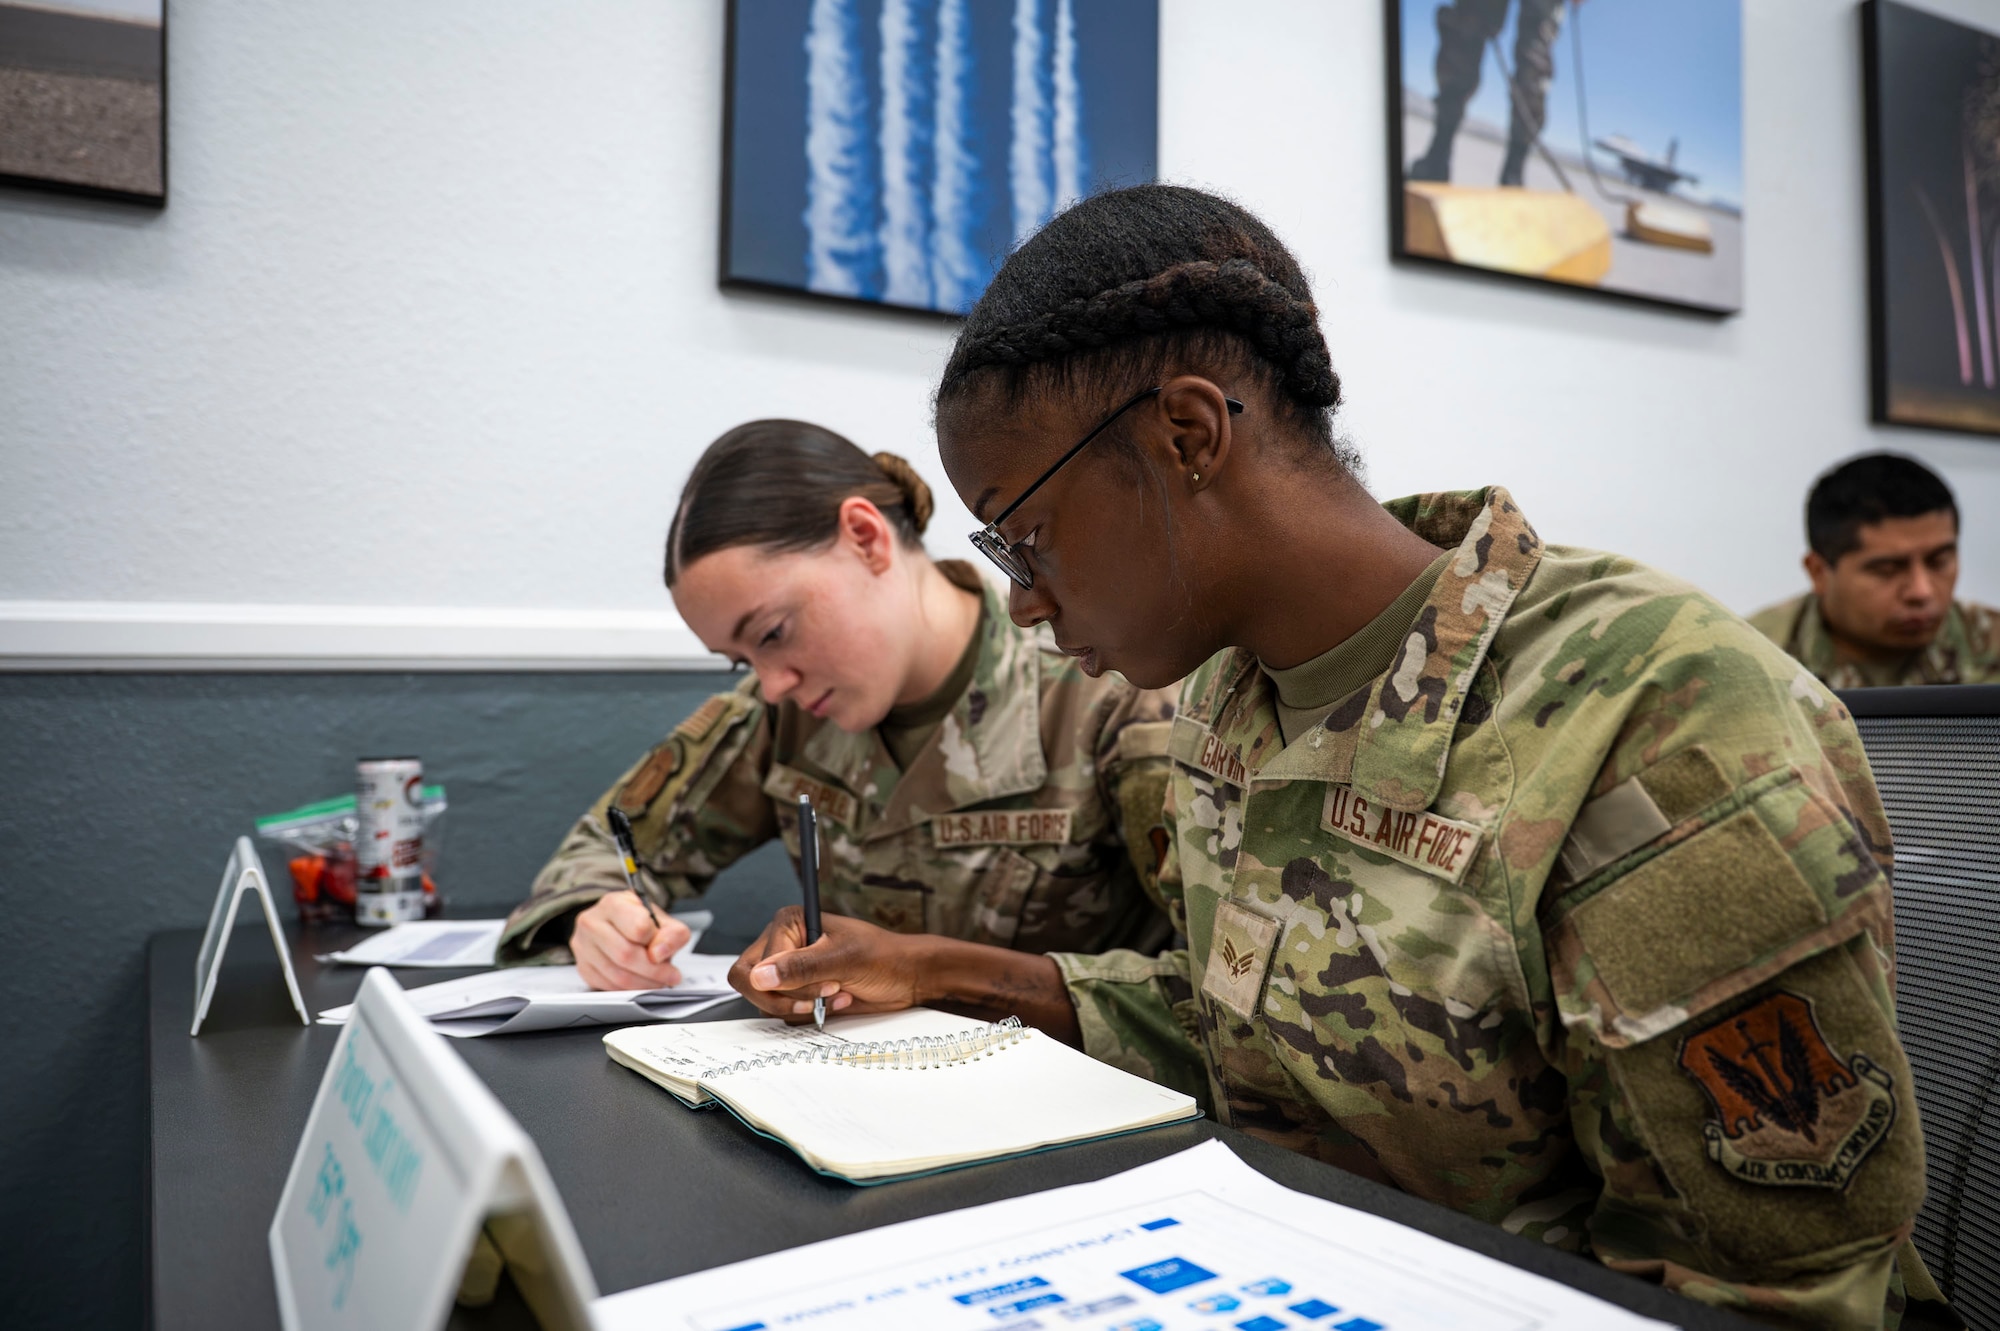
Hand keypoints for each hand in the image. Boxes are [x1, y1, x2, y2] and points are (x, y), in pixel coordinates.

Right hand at [570, 892, 690, 990]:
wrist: (616, 925)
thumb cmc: (638, 921)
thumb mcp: (663, 920)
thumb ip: (672, 934)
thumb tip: (659, 954)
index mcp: (613, 904)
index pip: (639, 928)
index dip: (657, 942)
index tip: (664, 950)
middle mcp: (592, 922)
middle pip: (626, 955)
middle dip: (654, 971)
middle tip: (670, 975)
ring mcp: (583, 946)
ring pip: (617, 975)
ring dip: (644, 984)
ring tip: (658, 981)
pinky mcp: (583, 967)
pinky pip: (609, 987)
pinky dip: (630, 990)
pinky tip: (640, 983)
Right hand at [729, 907, 923, 1021]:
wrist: (906, 977)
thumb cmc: (883, 956)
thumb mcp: (843, 959)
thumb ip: (801, 967)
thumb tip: (760, 976)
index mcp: (788, 923)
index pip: (755, 966)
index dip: (785, 984)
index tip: (822, 984)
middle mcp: (784, 945)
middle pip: (753, 985)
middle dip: (787, 999)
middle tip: (822, 996)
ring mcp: (791, 971)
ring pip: (769, 1002)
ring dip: (803, 1006)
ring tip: (836, 994)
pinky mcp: (800, 992)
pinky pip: (786, 1012)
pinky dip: (810, 1014)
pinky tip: (837, 1001)